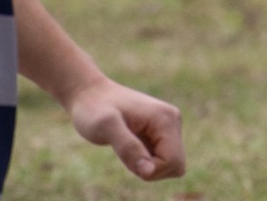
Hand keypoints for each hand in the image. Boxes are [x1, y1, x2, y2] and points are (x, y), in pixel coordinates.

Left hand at [65, 76, 185, 180]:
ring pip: (170, 164)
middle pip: (176, 165)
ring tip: (126, 149)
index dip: (150, 171)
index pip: (173, 161)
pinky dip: (145, 162)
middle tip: (125, 154)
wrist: (90, 94)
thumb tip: (149, 172)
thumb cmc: (94, 109)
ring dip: (147, 167)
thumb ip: (128, 148)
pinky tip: (129, 147)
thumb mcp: (105, 128)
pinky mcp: (160, 132)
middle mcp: (172, 121)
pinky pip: (162, 160)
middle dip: (150, 170)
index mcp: (166, 119)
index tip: (126, 158)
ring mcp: (168, 127)